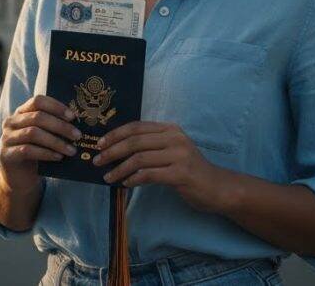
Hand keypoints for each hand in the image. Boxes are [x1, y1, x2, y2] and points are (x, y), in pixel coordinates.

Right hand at [0, 95, 82, 193]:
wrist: (19, 178)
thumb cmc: (36, 153)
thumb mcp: (44, 137)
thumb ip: (54, 127)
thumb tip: (78, 122)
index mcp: (21, 113)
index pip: (38, 101)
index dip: (56, 107)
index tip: (73, 116)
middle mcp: (11, 122)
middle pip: (37, 117)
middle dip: (60, 126)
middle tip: (77, 135)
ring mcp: (7, 138)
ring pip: (33, 133)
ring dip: (55, 141)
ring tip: (71, 150)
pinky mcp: (6, 154)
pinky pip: (27, 150)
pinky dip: (46, 153)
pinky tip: (58, 157)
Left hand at [93, 121, 225, 212]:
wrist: (217, 187)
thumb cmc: (189, 170)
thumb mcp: (171, 151)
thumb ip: (150, 146)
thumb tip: (117, 149)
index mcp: (170, 129)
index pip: (137, 127)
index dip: (116, 134)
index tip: (100, 144)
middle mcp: (175, 138)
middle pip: (135, 141)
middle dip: (112, 151)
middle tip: (97, 160)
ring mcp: (179, 155)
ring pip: (139, 159)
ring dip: (119, 168)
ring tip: (107, 176)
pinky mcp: (180, 173)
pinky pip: (149, 175)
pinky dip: (133, 179)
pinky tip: (125, 184)